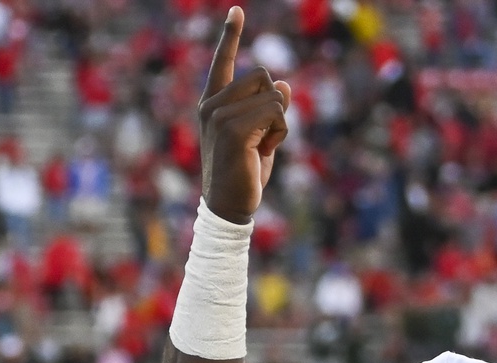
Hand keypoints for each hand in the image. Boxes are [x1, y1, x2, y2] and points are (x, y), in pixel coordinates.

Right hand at [198, 7, 291, 224]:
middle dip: (275, 105)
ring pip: (273, 95)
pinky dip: (280, 133)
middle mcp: (212, 106)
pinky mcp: (232, 128)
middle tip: (262, 138)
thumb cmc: (244, 175)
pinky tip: (262, 152)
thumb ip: (270, 110)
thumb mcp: (261, 137)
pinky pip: (275, 112)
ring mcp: (219, 116)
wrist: (230, 208)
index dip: (231, 35)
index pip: (223, 63)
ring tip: (260, 147)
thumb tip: (283, 82)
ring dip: (279, 122)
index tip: (237, 10)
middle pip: (262, 75)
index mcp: (214, 105)